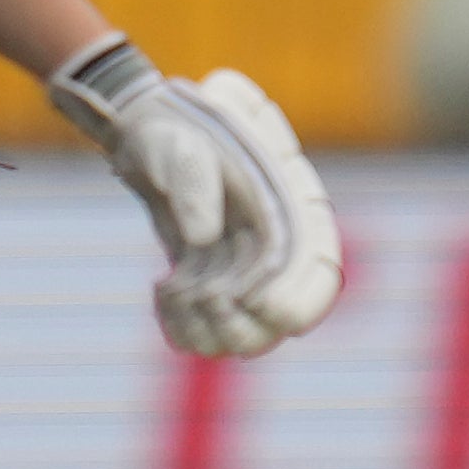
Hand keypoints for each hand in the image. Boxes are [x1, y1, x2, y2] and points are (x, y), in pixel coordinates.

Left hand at [46, 38, 343, 358]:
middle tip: (203, 295)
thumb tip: (201, 237)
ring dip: (206, 329)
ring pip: (244, 338)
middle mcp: (277, 252)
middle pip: (281, 322)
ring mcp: (246, 275)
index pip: (321, 270)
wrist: (148, 134)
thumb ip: (194, 183)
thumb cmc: (174, 131)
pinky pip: (208, 336)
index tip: (259, 303)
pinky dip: (182, 330)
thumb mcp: (179, 143)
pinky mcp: (213, 289)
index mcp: (290, 210)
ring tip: (173, 287)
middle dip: (241, 325)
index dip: (302, 299)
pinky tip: (163, 289)